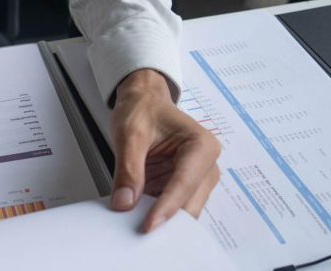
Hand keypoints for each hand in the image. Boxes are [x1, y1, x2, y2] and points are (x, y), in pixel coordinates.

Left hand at [109, 69, 220, 231]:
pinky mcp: (181, 186)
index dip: (166, 208)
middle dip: (167, 218)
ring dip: (161, 218)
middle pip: (190, 203)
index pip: (184, 184)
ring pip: (182, 209)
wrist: (143, 101)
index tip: (148, 226)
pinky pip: (170, 206)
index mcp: (201, 146)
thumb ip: (128, 169)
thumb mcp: (130, 134)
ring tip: (135, 224)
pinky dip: (155, 212)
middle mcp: (205, 165)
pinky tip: (138, 216)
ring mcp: (195, 178)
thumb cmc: (143, 109)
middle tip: (139, 230)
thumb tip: (125, 202)